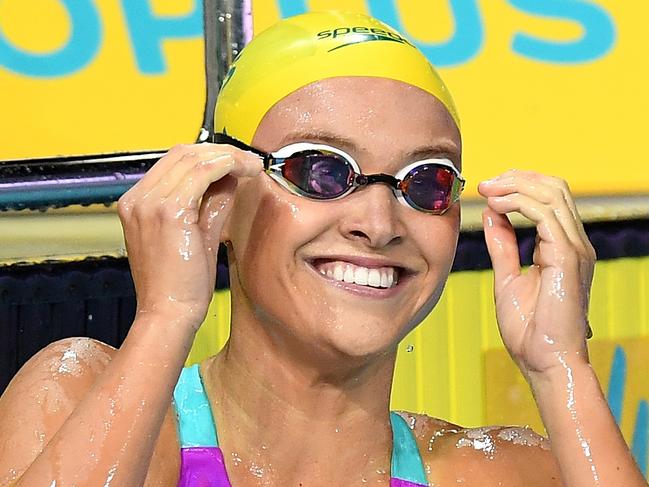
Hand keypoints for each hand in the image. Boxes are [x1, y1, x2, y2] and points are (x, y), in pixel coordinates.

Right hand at [117, 143, 262, 328]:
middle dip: (221, 151)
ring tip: (253, 166)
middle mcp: (137, 199)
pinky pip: (202, 172)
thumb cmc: (180, 285)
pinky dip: (227, 165)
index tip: (237, 162)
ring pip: (194, 158)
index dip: (209, 155)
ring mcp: (149, 203)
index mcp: (137, 203)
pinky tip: (246, 172)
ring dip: (229, 156)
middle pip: (182, 153)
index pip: (174, 162)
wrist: (169, 314)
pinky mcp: (168, 212)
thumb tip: (230, 178)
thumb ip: (210, 203)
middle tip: (250, 161)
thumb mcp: (197, 234)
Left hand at [478, 170, 595, 379]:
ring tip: (487, 190)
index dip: (518, 185)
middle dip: (517, 178)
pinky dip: (518, 203)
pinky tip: (495, 206)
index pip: (549, 198)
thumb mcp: (507, 278)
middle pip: (554, 187)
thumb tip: (491, 214)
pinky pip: (545, 214)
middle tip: (486, 183)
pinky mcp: (567, 258)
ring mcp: (575, 249)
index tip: (487, 188)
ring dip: (515, 186)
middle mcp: (575, 243)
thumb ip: (502, 245)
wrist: (545, 363)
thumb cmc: (529, 330)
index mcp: (563, 247)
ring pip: (552, 194)